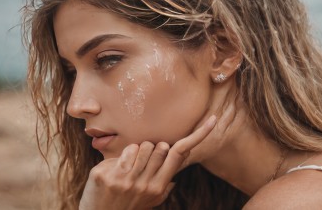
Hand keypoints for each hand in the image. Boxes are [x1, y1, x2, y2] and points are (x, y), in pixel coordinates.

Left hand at [79, 115, 216, 209]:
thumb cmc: (127, 205)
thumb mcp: (150, 200)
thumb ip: (164, 186)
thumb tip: (176, 172)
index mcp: (158, 187)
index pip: (179, 154)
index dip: (198, 135)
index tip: (213, 119)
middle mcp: (145, 184)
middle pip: (160, 146)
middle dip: (153, 149)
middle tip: (142, 164)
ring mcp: (126, 181)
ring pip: (142, 146)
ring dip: (137, 152)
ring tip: (129, 167)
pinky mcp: (108, 176)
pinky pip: (125, 151)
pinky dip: (122, 156)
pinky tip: (115, 170)